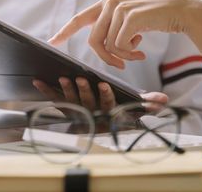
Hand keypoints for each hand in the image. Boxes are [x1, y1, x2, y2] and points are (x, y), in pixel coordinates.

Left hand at [33, 77, 168, 112]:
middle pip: (87, 102)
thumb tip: (164, 101)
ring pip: (71, 100)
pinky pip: (54, 99)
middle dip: (83, 91)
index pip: (107, 104)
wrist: (101, 122)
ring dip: (66, 90)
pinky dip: (45, 90)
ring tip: (63, 77)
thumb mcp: (134, 106)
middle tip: (79, 78)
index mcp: (107, 111)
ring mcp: (77, 110)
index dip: (105, 95)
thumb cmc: (120, 109)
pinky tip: (37, 80)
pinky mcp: (65, 106)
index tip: (104, 84)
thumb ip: (148, 102)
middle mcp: (91, 112)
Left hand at [49, 0, 201, 68]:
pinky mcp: (129, 17)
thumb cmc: (152, 20)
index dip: (65, 31)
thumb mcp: (128, 22)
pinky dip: (130, 54)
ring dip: (122, 56)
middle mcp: (108, 3)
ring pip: (107, 46)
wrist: (178, 11)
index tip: (52, 42)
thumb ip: (111, 29)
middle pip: (93, 41)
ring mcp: (118, 8)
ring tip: (137, 52)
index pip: (79, 19)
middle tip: (122, 65)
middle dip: (106, 58)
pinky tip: (142, 50)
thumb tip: (99, 47)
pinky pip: (119, 47)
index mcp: (105, 4)